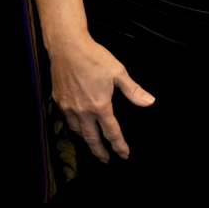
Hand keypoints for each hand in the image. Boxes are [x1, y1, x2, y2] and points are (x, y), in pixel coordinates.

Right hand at [49, 34, 154, 161]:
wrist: (67, 47)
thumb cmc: (95, 58)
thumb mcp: (118, 72)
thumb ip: (133, 90)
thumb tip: (149, 102)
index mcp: (100, 106)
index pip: (111, 132)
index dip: (119, 146)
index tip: (124, 155)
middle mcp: (83, 111)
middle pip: (91, 139)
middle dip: (100, 152)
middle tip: (106, 160)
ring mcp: (68, 107)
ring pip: (78, 131)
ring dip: (86, 141)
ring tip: (92, 145)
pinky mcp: (59, 101)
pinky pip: (67, 120)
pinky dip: (75, 127)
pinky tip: (77, 125)